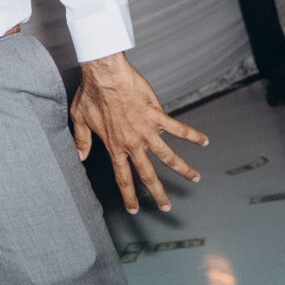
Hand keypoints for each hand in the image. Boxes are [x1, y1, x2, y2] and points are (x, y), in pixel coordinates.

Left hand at [71, 53, 207, 213]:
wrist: (105, 75)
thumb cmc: (91, 93)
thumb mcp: (79, 119)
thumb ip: (82, 140)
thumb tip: (80, 156)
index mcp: (115, 146)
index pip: (123, 177)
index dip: (129, 195)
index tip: (134, 209)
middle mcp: (133, 143)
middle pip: (148, 174)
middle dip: (158, 194)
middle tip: (166, 207)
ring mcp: (147, 131)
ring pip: (169, 156)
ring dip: (183, 169)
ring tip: (195, 178)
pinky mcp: (157, 116)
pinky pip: (179, 128)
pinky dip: (193, 135)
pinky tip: (204, 140)